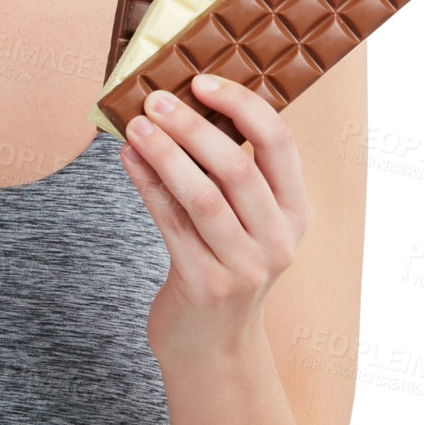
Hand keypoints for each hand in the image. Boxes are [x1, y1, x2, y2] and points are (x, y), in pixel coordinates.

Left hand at [118, 75, 312, 362]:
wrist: (211, 344)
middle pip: (237, 168)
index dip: (241, 105)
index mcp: (295, 211)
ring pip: (202, 196)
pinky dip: (147, 185)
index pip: (280, 144)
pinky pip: (171, 223)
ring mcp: (244, 267)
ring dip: (165, 154)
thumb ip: (227, 171)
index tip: (202, 80)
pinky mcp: (205, 284)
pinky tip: (128, 159)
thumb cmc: (222, 262)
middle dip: (193, 127)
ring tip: (136, 126)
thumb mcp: (245, 220)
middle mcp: (278, 239)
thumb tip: (180, 101)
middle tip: (156, 99)